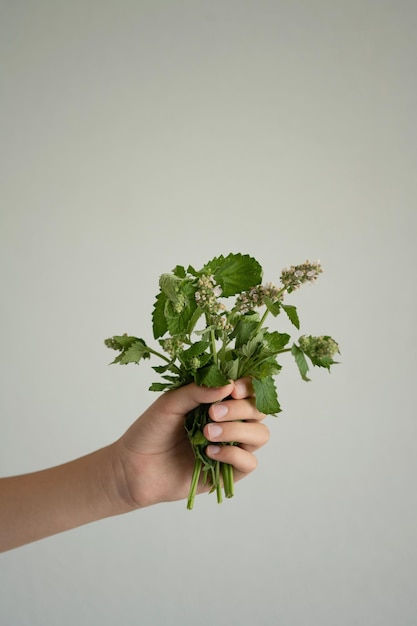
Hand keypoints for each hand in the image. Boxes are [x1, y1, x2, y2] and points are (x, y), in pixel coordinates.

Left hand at [113, 378, 269, 507]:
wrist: (133, 468)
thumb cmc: (149, 431)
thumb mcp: (169, 403)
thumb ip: (197, 392)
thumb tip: (228, 385)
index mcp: (217, 400)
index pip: (248, 389)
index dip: (248, 386)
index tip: (233, 389)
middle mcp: (229, 421)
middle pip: (258, 410)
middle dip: (241, 409)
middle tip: (213, 413)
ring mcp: (231, 446)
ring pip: (259, 434)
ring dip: (238, 431)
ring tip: (207, 433)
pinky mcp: (228, 472)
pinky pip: (249, 462)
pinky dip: (233, 455)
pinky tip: (210, 452)